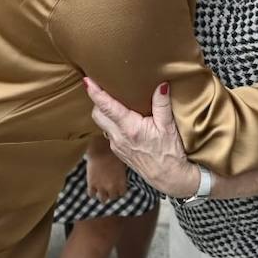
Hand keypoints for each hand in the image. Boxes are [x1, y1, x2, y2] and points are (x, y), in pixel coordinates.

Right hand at [85, 145, 128, 201]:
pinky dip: (93, 193)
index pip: (122, 193)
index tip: (118, 188)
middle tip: (110, 190)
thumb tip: (122, 179)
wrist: (101, 150)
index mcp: (122, 182)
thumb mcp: (123, 165)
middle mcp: (112, 187)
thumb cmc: (114, 154)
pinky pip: (91, 194)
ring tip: (102, 192)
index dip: (120, 191)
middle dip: (112, 194)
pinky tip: (93, 189)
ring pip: (103, 199)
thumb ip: (122, 175)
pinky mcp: (91, 184)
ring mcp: (101, 187)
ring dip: (103, 196)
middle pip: (113, 197)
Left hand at [86, 78, 201, 197]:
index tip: (87, 81)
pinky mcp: (118, 151)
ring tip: (112, 101)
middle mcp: (119, 137)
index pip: (107, 107)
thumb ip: (162, 104)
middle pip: (97, 114)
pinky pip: (109, 133)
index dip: (95, 93)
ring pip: (102, 124)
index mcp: (130, 128)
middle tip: (101, 88)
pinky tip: (122, 119)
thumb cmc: (170, 153)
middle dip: (97, 101)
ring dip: (103, 112)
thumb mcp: (168, 126)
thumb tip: (161, 85)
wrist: (168, 177)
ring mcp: (116, 145)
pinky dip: (110, 123)